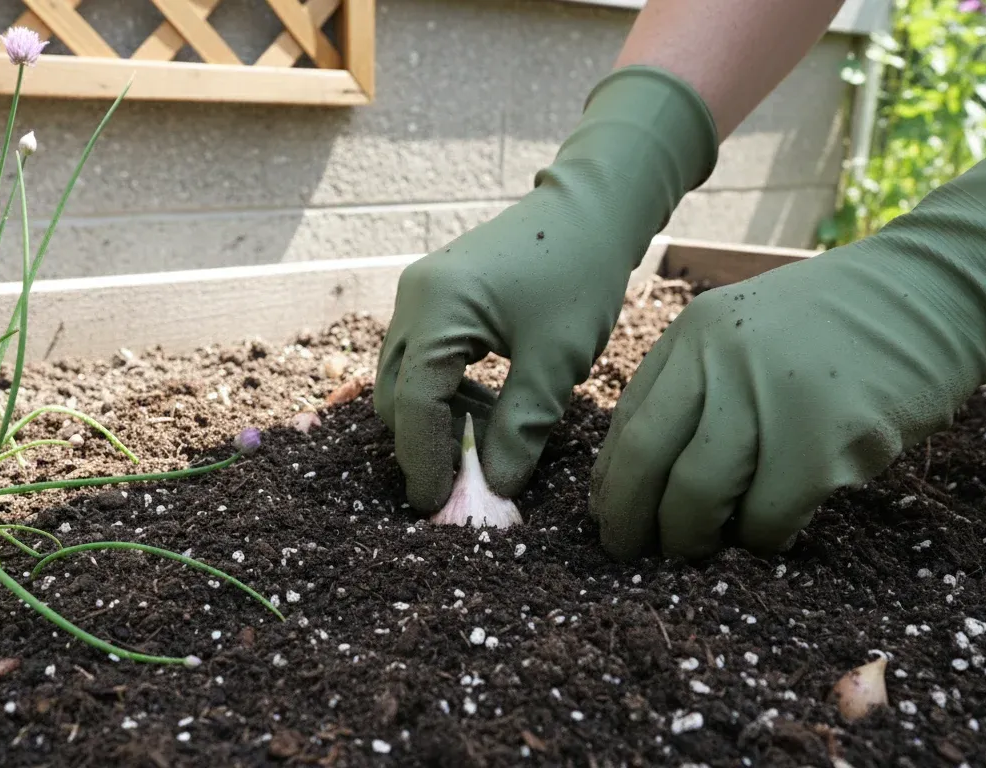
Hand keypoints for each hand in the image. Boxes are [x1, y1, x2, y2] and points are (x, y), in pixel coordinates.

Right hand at [374, 66, 717, 510]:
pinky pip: (421, 357)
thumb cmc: (579, 275)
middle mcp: (413, 299)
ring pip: (405, 378)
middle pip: (395, 393)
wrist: (590, 207)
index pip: (414, 403)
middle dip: (422, 443)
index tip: (439, 505)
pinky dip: (445, 390)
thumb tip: (496, 489)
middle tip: (462, 484)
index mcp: (437, 309)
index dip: (424, 460)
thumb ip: (521, 427)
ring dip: (436, 418)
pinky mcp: (433, 295)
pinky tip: (488, 407)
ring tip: (485, 445)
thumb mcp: (557, 362)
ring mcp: (418, 293)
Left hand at [590, 112, 985, 560]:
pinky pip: (768, 515)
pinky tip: (774, 530)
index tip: (610, 518)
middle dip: (631, 521)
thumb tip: (640, 477)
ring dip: (693, 539)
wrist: (931, 292)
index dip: (610, 483)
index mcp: (693, 336)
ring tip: (706, 549)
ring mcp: (771, 396)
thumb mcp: (745, 333)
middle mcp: (719, 360)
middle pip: (646, 462)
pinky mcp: (824, 437)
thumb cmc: (834, 327)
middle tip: (634, 554)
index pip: (626, 423)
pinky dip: (763, 536)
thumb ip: (696, 387)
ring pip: (698, 497)